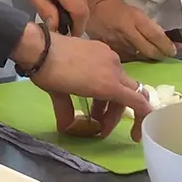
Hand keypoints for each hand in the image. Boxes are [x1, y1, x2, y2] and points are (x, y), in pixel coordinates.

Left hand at [15, 27, 151, 141]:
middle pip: (129, 95)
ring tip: (91, 110)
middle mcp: (115, 69)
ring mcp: (109, 55)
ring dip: (109, 98)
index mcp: (109, 84)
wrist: (39, 46)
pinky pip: (110, 67)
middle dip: (116, 113)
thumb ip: (68, 114)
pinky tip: (88, 86)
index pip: (140, 103)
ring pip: (119, 81)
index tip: (134, 135)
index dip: (142, 121)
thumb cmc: (50, 75)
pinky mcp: (100, 46)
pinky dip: (105, 81)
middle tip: (100, 126)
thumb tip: (67, 127)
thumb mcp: (59, 97)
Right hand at [87, 0, 177, 61]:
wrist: (98, 10)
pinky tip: (137, 60)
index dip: (166, 46)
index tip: (173, 51)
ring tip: (151, 58)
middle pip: (149, 50)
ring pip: (138, 58)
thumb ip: (153, 29)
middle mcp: (127, 32)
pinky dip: (134, 62)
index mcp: (136, 19)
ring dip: (148, 60)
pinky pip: (127, 61)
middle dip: (160, 55)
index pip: (155, 35)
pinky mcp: (110, 52)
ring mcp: (117, 44)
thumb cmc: (122, 11)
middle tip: (165, 56)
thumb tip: (172, 43)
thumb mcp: (139, 15)